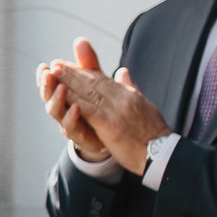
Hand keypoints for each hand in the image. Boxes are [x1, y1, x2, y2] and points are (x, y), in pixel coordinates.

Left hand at [46, 46, 170, 175]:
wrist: (162, 152)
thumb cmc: (153, 133)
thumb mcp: (144, 105)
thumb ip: (130, 87)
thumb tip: (122, 71)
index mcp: (129, 94)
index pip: (102, 79)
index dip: (83, 71)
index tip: (68, 65)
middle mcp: (122, 98)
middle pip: (93, 82)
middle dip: (73, 72)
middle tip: (56, 64)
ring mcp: (117, 110)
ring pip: (89, 92)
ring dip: (69, 83)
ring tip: (54, 74)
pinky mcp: (111, 125)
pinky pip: (89, 110)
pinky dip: (75, 102)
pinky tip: (63, 96)